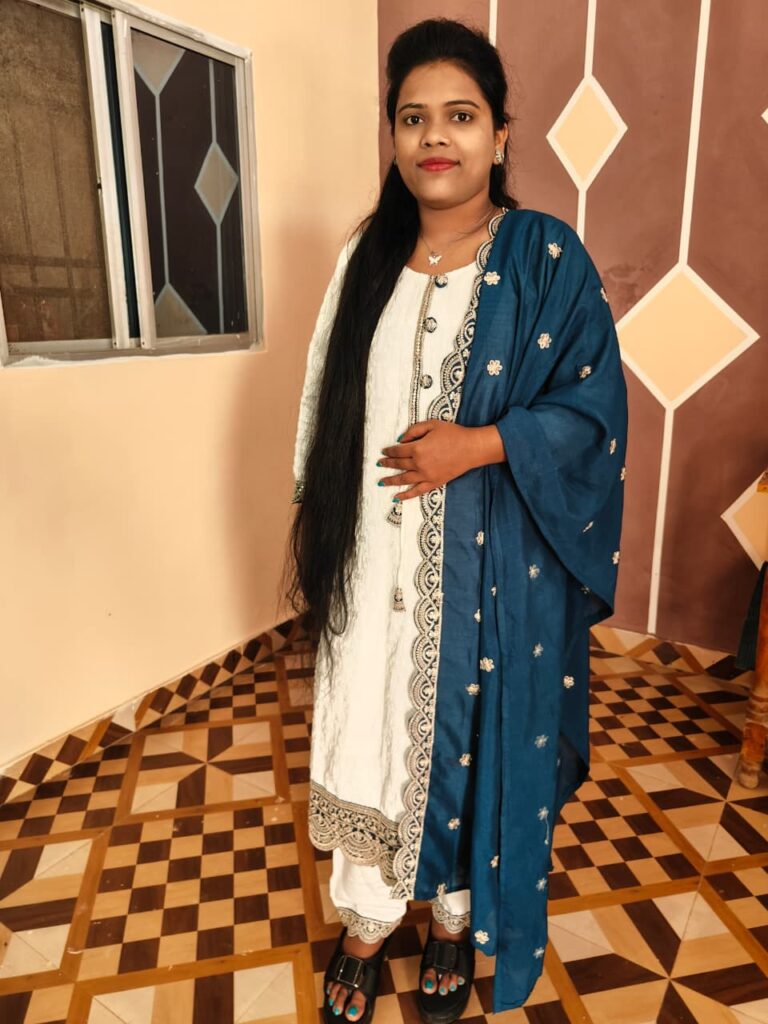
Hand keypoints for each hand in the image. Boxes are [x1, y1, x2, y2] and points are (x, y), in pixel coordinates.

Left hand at [377, 420, 503, 500]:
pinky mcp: (433, 483)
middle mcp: (418, 463)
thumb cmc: (453, 434)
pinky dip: (405, 495)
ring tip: (381, 481)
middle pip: (398, 464)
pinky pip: (416, 491)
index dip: (389, 450)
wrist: (471, 448)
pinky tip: (396, 497)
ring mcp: (425, 475)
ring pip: (403, 479)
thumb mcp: (432, 425)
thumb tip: (400, 440)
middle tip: (380, 464)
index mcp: (417, 448)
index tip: (384, 451)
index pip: (397, 450)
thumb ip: (414, 431)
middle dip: (387, 464)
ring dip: (391, 480)